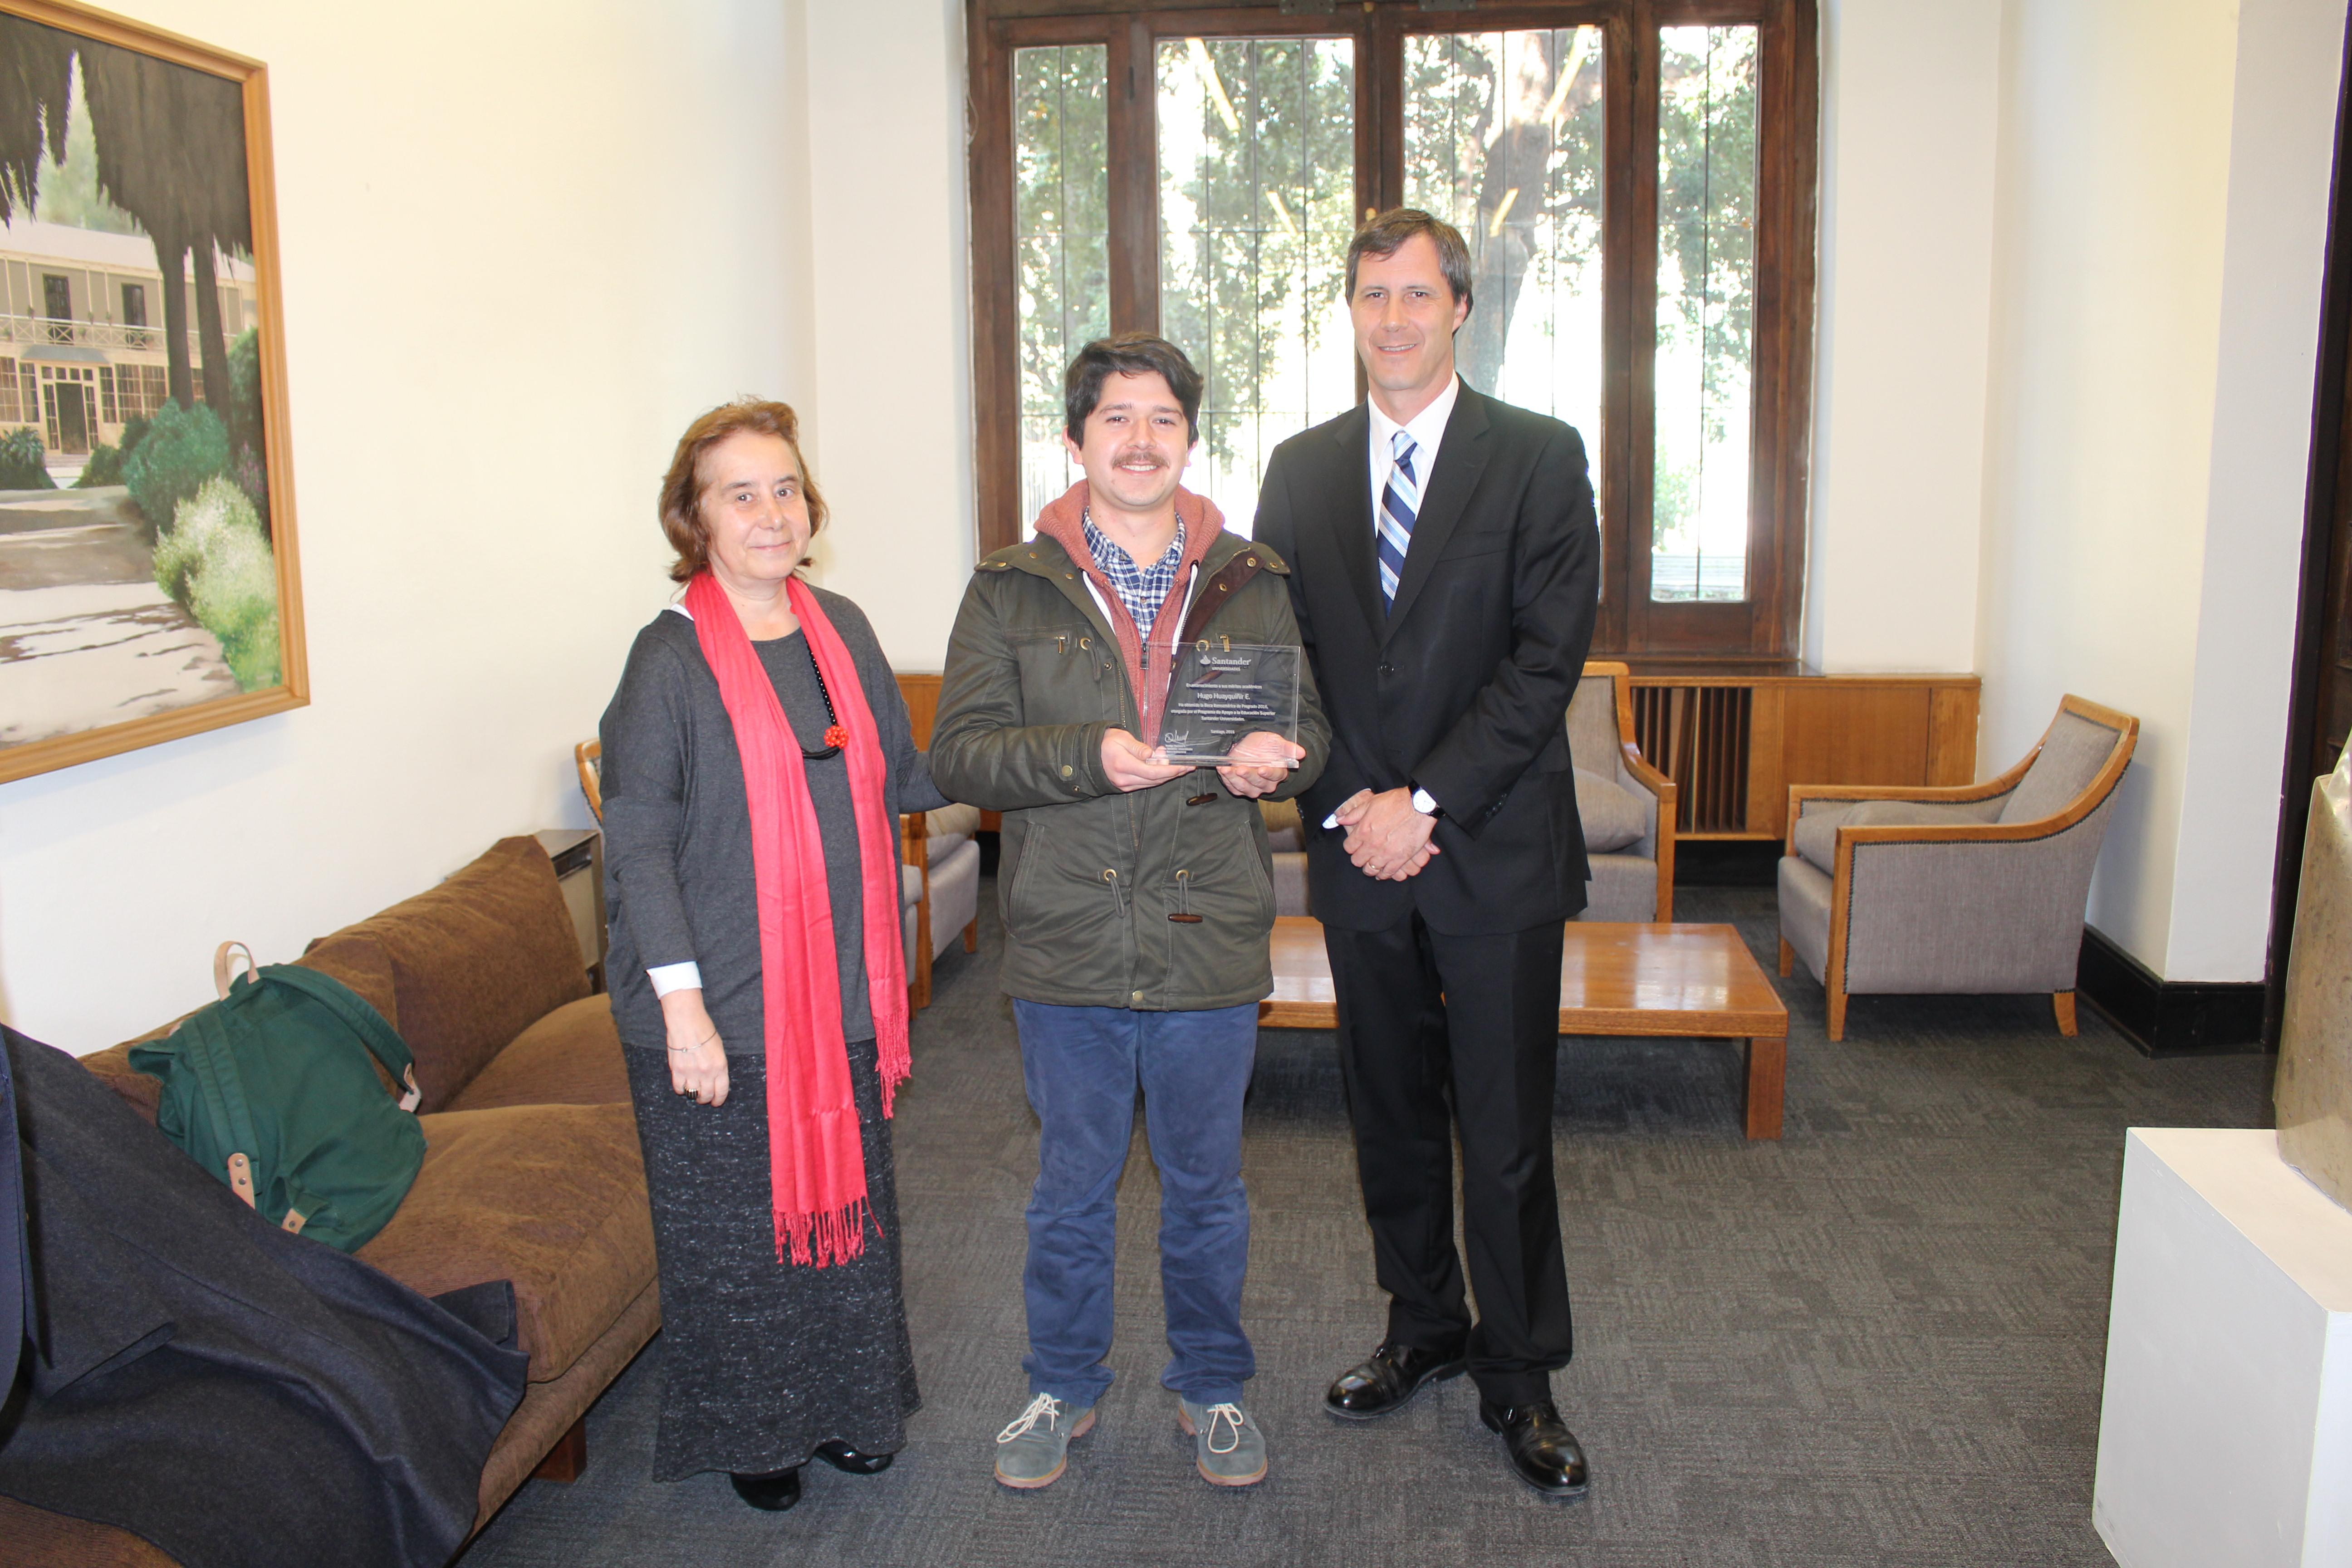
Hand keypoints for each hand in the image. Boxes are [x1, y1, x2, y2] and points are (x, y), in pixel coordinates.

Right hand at [659, 989, 729, 1105]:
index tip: (716, 1102)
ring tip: (693, 1091)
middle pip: (706, 1095)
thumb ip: (717, 1065)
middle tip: (704, 1098)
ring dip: (693, 1095)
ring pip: (692, 1094)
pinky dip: (680, 1089)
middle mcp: (706, 1072)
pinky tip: (682, 1084)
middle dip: (706, 1099)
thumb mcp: (719, 1048)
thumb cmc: (704, 1031)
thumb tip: (714, 1078)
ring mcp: (691, 1072)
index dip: (718, 1100)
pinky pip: (678, 1087)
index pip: (721, 1091)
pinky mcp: (677, 1070)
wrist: (687, 1021)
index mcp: (720, 1066)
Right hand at [1101, 727, 1193, 792]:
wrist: (1088, 754)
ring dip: (1167, 776)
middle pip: (1155, 780)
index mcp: (1123, 765)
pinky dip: (1157, 777)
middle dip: (1173, 773)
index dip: (1170, 770)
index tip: (1183, 765)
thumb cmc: (1105, 742)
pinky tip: (1164, 769)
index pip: (1152, 772)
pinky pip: (1145, 783)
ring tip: (1180, 766)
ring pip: (1151, 783)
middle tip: (1188, 766)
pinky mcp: (1125, 786)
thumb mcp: (1121, 737)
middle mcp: (1124, 779)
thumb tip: (1152, 755)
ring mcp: (1124, 785)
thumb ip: (1137, 747)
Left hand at [1216, 731, 1303, 798]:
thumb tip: (1302, 753)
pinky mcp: (1240, 788)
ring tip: (1227, 769)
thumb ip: (1287, 747)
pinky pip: (1234, 789)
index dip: (1269, 773)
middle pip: (1259, 783)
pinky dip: (1228, 780)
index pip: (1276, 775)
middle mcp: (1267, 783)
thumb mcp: (1275, 741)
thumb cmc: (1263, 744)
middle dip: (1249, 776)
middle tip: (1241, 768)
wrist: (1247, 745)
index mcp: (1278, 772)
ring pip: (1246, 789)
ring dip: (1235, 779)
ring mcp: (1253, 787)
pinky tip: (1223, 770)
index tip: (1262, 769)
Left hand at [1339, 786, 1440, 880]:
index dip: (1351, 847)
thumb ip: (1353, 814)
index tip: (1355, 846)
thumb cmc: (1395, 802)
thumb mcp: (1370, 804)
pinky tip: (1383, 872)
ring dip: (1370, 868)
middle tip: (1363, 856)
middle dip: (1359, 859)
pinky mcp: (1400, 859)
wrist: (1418, 806)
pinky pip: (1388, 872)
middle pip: (1357, 861)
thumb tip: (1339, 820)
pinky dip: (1384, 874)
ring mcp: (1386, 853)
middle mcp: (1372, 845)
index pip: (1349, 847)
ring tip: (1372, 865)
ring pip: (1371, 869)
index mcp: (1363, 831)